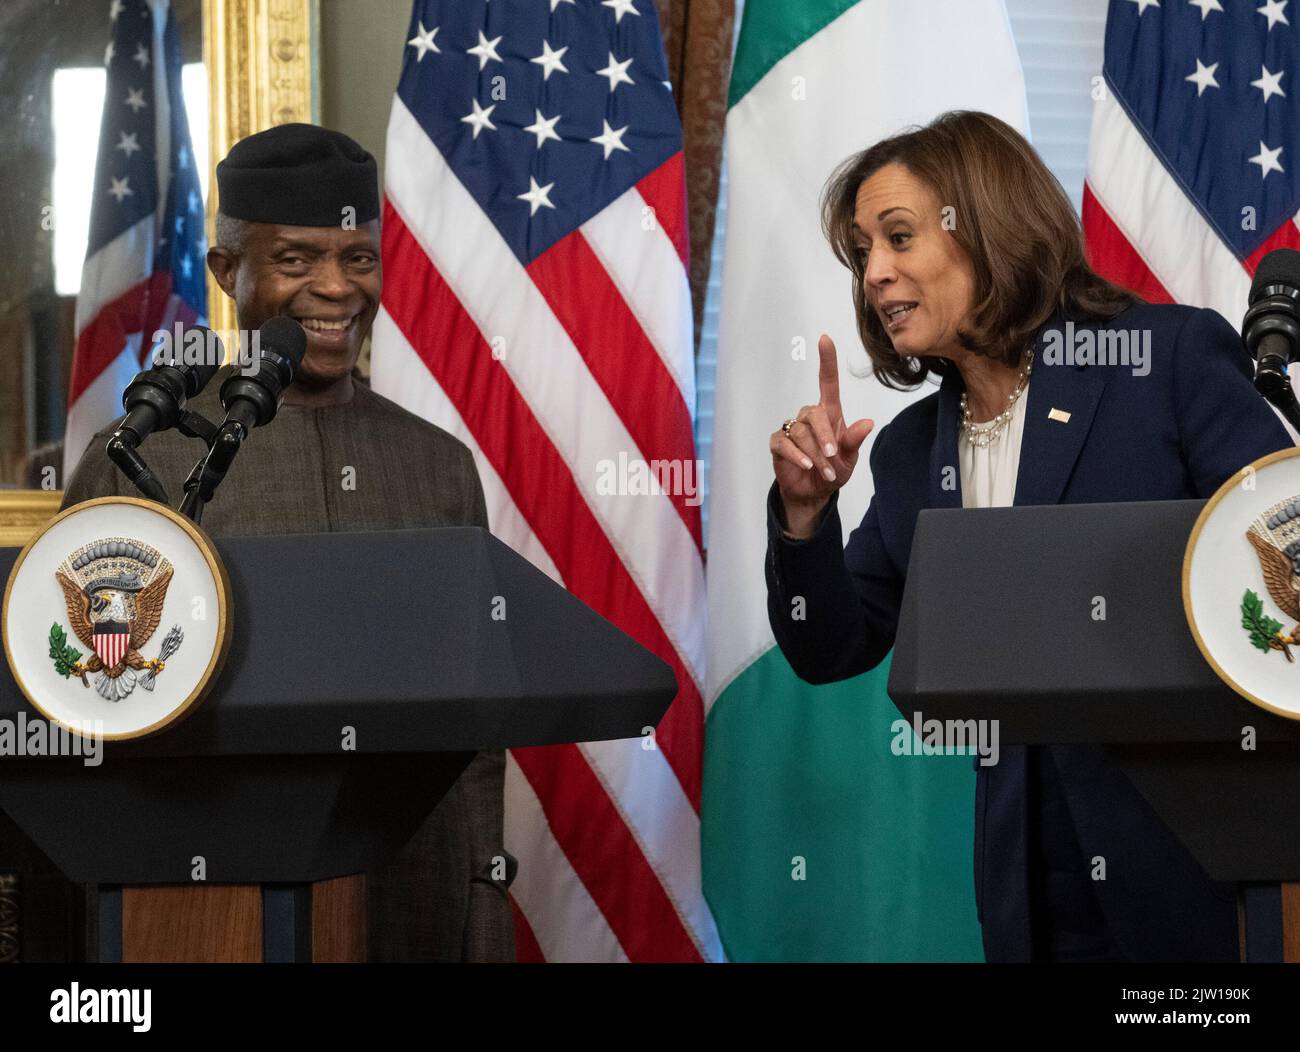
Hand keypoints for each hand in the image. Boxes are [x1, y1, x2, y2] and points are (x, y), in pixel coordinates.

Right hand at [769, 334, 874, 537]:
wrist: (814, 493)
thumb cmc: (834, 470)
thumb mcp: (850, 458)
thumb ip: (854, 440)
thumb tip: (868, 423)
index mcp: (830, 415)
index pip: (827, 382)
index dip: (826, 361)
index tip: (825, 339)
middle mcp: (810, 418)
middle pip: (814, 414)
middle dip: (825, 437)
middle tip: (834, 457)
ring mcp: (792, 430)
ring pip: (801, 432)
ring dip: (815, 453)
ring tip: (824, 471)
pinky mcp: (779, 444)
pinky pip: (784, 443)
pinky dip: (796, 455)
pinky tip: (806, 465)